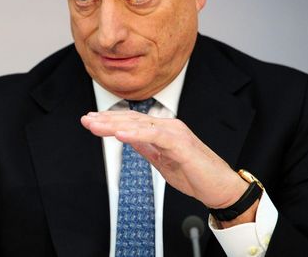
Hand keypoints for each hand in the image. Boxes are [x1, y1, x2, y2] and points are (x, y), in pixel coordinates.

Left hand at [81, 110, 248, 209]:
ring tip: (95, 125)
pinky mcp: (182, 145)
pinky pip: (155, 136)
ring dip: (115, 124)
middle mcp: (168, 127)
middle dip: (106, 119)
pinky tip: (120, 134)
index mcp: (162, 130)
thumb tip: (126, 137)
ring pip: (140, 124)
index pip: (131, 121)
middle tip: (85, 119)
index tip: (90, 121)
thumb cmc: (195, 175)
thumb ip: (145, 146)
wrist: (221, 189)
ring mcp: (175, 133)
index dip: (110, 120)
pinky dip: (136, 133)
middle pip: (132, 119)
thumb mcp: (161, 160)